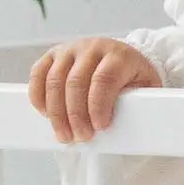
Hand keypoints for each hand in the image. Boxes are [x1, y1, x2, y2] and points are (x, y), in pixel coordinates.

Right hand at [28, 37, 162, 142]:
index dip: (99, 105)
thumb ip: (138, 100)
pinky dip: (39, 97)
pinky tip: (46, 114)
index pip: (104, 79)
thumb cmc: (132, 77)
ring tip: (64, 134)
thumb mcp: (145, 87)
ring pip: (54, 81)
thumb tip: (126, 121)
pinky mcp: (53, 55)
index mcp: (118, 55)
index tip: (100, 127)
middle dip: (76, 115)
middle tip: (81, 136)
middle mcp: (92, 48)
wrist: (120, 57)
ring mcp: (70, 49)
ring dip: (56, 113)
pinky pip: (38, 74)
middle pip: (76, 82)